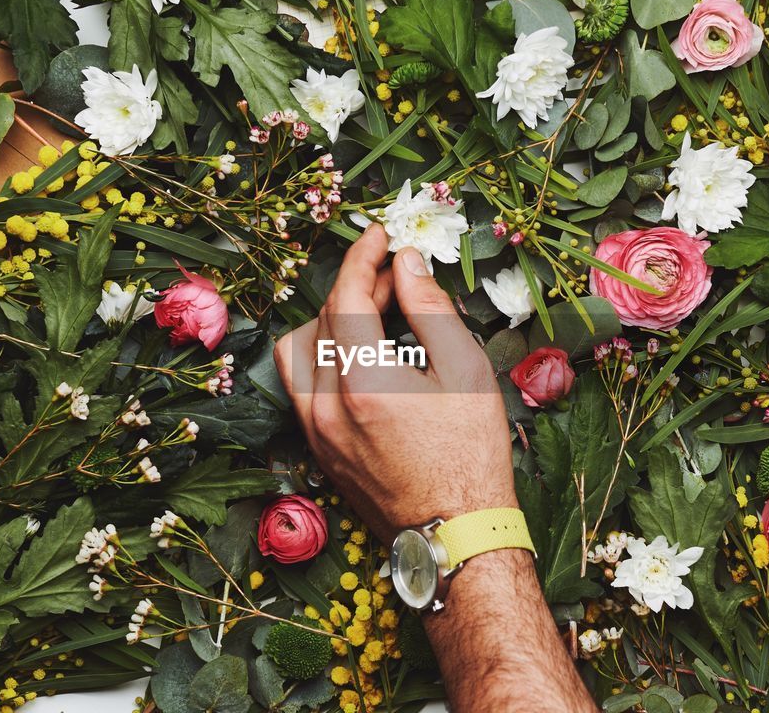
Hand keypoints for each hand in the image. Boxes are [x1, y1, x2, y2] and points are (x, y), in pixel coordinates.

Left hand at [273, 224, 516, 542]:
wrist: (455, 533)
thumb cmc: (471, 455)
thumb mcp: (465, 371)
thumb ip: (431, 310)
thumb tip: (406, 264)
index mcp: (363, 381)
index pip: (345, 296)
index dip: (362, 256)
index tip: (381, 234)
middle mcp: (325, 405)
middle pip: (321, 319)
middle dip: (357, 286)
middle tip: (397, 276)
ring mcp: (315, 430)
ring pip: (298, 351)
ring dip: (330, 321)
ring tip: (374, 315)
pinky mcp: (316, 449)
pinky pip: (302, 386)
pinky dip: (324, 357)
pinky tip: (362, 356)